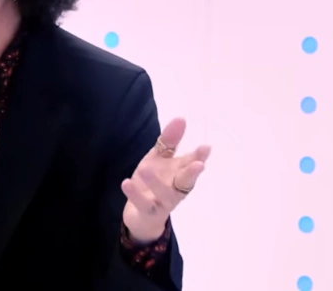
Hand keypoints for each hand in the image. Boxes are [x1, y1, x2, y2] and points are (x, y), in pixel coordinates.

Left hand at [120, 118, 210, 241]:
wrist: (140, 214)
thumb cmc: (154, 182)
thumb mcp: (159, 159)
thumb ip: (169, 141)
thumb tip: (181, 118)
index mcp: (179, 174)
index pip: (191, 164)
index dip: (199, 156)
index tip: (206, 147)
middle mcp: (175, 189)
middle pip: (186, 182)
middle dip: (192, 174)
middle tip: (199, 164)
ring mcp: (162, 202)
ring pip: (164, 194)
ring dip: (156, 183)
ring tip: (145, 168)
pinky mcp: (148, 212)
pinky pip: (143, 204)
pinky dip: (135, 194)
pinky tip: (127, 183)